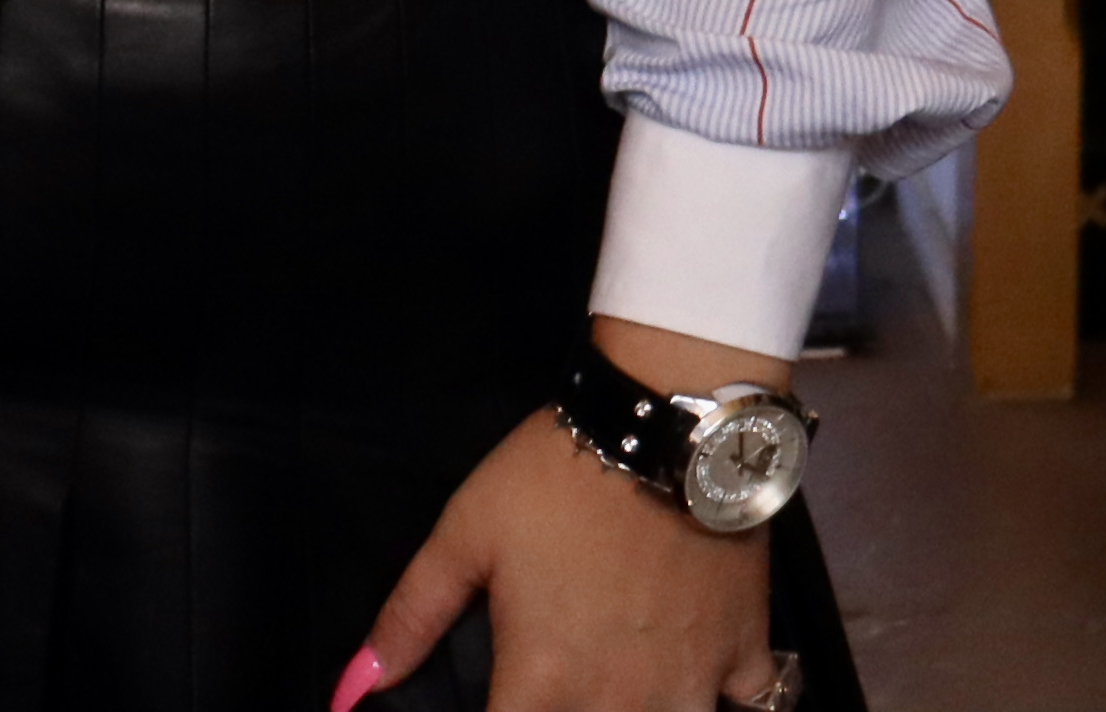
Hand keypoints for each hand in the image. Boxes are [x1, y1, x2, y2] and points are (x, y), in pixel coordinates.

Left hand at [347, 330, 782, 710]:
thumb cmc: (556, 477)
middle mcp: (616, 703)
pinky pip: (754, 711)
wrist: (668, 423)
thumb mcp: (466, 533)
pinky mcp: (745, 656)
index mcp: (542, 684)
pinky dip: (727, 705)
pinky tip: (702, 688)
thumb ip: (411, 616)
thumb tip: (351, 688)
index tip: (498, 704)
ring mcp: (688, 687)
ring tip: (617, 692)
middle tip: (556, 686)